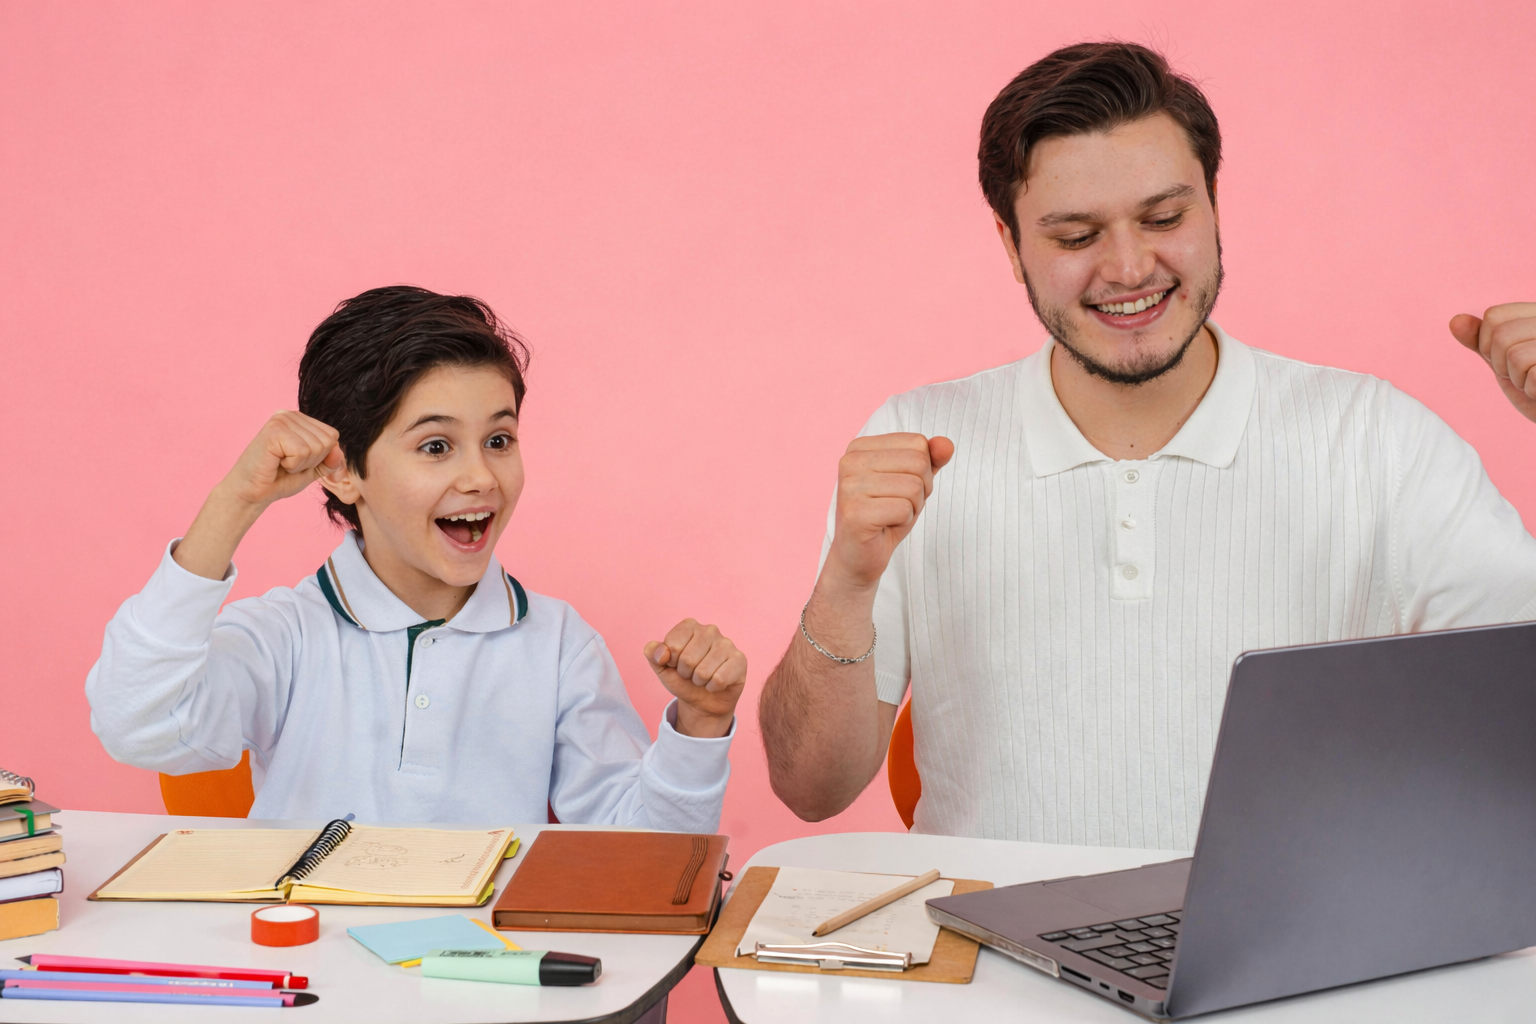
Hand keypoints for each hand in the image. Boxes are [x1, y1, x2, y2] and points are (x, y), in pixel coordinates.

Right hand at [173, 411, 343, 580]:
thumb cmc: (279, 479)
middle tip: (287, 465)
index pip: (333, 436)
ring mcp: (281, 420)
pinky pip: (302, 451)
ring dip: (301, 464)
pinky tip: (276, 463)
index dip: (321, 457)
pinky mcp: (274, 431)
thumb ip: (330, 460)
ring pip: (316, 447)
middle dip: (312, 462)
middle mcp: (290, 415)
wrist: (252, 493)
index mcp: (300, 420)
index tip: (298, 462)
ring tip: (281, 464)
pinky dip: (293, 465)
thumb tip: (340, 451)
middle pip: (327, 441)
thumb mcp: (312, 469)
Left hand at [645, 619, 745, 738]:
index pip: (672, 646)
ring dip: (699, 682)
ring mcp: (727, 644)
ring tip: (703, 678)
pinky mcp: (740, 659)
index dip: (671, 662)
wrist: (702, 700)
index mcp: (690, 626)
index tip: (677, 664)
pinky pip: (719, 679)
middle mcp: (710, 630)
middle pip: (688, 659)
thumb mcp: (662, 668)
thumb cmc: (682, 679)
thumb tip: (661, 652)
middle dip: (686, 673)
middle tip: (692, 674)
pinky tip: (716, 684)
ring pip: (703, 671)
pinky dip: (713, 688)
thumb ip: (654, 655)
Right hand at [825, 433, 954, 591]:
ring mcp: (849, 486)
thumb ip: (930, 459)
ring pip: (914, 487)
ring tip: (890, 516)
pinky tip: (884, 526)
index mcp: (860, 447)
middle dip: (920, 490)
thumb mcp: (913, 482)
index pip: (917, 443)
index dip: (922, 470)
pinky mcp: (854, 512)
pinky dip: (903, 521)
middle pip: (918, 462)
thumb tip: (947, 444)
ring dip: (912, 508)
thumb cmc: (885, 515)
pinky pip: (904, 509)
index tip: (899, 488)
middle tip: (897, 506)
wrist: (859, 556)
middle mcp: (849, 461)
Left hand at [1450, 303, 1535, 421]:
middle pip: (1501, 335)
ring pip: (1514, 354)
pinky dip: (1532, 389)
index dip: (1488, 344)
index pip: (1494, 316)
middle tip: (1524, 374)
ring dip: (1518, 378)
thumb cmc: (1535, 387)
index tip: (1508, 359)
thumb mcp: (1502, 361)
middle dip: (1502, 363)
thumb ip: (1480, 341)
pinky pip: (1532, 373)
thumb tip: (1454, 321)